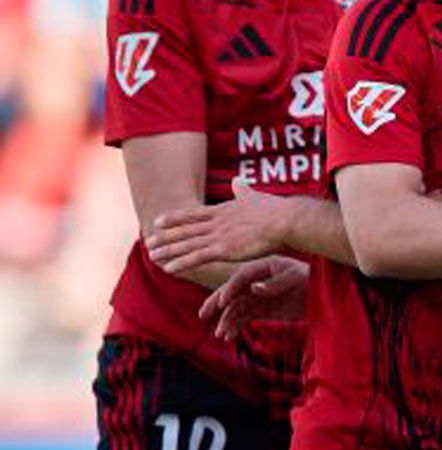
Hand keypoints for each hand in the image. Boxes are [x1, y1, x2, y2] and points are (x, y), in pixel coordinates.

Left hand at [148, 176, 293, 274]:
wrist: (286, 221)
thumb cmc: (276, 210)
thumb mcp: (255, 197)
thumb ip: (243, 191)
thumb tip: (238, 180)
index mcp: (223, 210)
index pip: (192, 214)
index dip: (174, 218)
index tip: (158, 221)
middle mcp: (216, 222)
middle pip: (184, 230)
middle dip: (165, 236)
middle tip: (148, 241)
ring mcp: (219, 236)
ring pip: (186, 244)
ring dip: (168, 250)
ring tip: (152, 256)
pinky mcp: (224, 249)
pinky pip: (197, 257)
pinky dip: (182, 262)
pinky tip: (169, 268)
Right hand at [199, 256, 308, 341]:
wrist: (322, 292)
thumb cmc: (311, 279)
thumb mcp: (297, 278)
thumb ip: (276, 283)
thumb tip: (254, 288)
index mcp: (263, 267)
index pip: (242, 275)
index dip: (231, 287)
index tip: (224, 301)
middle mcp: (256, 281)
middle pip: (231, 291)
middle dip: (216, 303)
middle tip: (203, 314)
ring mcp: (256, 296)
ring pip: (235, 308)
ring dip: (226, 321)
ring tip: (222, 335)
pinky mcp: (260, 310)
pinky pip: (242, 318)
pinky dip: (234, 327)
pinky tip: (228, 337)